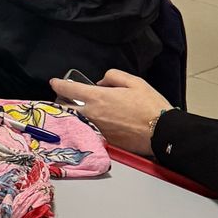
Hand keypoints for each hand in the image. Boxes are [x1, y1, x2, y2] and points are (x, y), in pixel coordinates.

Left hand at [51, 69, 170, 154]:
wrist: (162, 132)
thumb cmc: (150, 106)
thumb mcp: (134, 82)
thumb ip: (113, 77)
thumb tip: (101, 83)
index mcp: (98, 97)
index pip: (69, 89)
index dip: (58, 84)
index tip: (54, 82)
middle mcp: (93, 115)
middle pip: (65, 108)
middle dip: (60, 102)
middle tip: (61, 98)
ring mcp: (97, 130)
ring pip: (76, 121)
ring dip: (72, 115)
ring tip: (76, 110)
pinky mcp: (104, 141)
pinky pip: (89, 131)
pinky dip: (85, 125)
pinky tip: (90, 123)